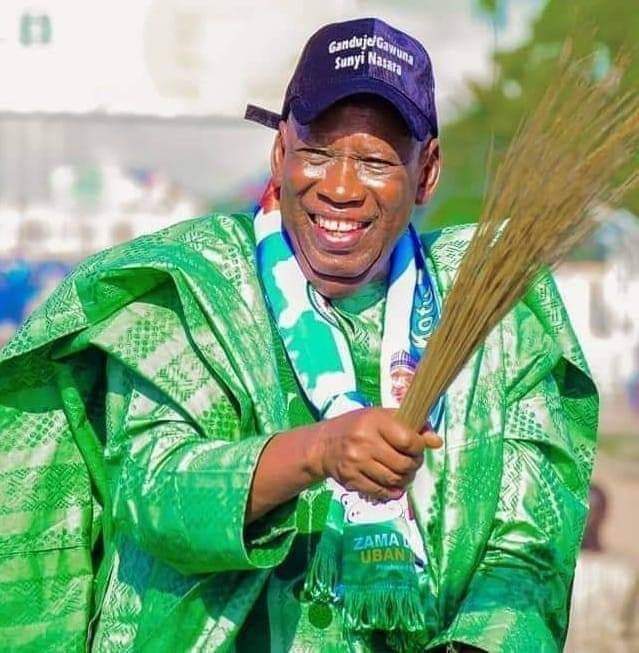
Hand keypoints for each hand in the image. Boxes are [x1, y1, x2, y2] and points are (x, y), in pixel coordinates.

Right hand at [307, 407, 441, 500]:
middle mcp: (364, 442)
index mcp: (374, 421)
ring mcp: (356, 463)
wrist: (324, 445)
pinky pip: (381, 492)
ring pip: (394, 480)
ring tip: (403, 473)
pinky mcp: (351, 480)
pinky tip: (391, 484)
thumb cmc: (358, 427)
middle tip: (412, 462)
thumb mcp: (381, 417)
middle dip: (414, 465)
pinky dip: (392, 492)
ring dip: (405, 480)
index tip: (417, 447)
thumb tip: (436, 441)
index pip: (408, 440)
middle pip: (403, 464)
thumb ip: (410, 426)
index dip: (419, 447)